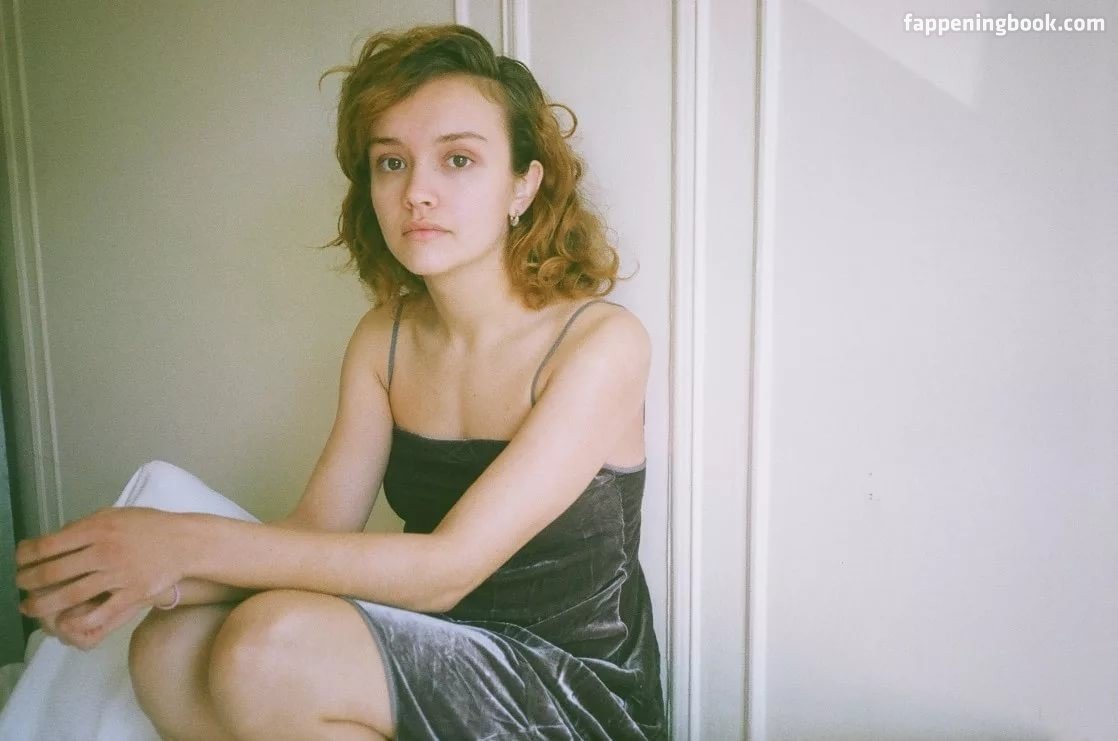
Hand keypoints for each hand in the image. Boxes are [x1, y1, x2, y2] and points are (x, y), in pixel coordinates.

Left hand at [15, 507, 184, 642]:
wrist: (186, 542)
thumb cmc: (149, 526)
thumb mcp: (115, 515)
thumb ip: (85, 527)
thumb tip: (53, 541)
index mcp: (97, 528)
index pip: (47, 545)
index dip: (24, 556)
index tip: (18, 561)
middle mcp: (104, 551)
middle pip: (52, 572)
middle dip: (27, 582)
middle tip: (20, 586)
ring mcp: (118, 575)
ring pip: (69, 596)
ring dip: (42, 605)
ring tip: (30, 607)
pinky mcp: (132, 594)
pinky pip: (99, 614)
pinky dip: (76, 622)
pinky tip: (63, 623)